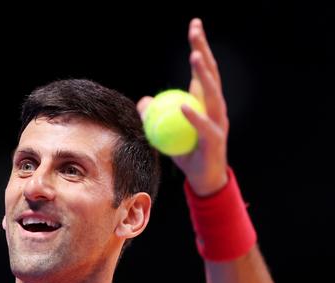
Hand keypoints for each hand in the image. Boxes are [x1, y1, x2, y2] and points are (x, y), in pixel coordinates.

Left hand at [138, 18, 229, 195]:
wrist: (203, 178)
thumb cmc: (187, 153)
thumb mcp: (166, 132)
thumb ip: (155, 116)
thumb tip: (143, 102)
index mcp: (205, 102)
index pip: (202, 70)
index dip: (200, 47)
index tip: (194, 25)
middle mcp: (215, 107)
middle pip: (211, 73)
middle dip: (204, 50)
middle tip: (195, 30)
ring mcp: (217, 122)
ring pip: (212, 94)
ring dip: (203, 74)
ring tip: (194, 56)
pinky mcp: (214, 139)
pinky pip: (203, 125)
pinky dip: (192, 115)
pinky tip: (182, 105)